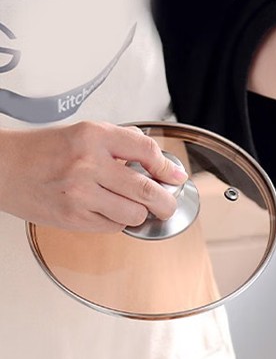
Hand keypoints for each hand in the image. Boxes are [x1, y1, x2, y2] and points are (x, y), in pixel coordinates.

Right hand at [0, 121, 187, 231]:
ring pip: (134, 213)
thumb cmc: (42, 151)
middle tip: (168, 204)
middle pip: (147, 190)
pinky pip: (113, 226)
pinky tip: (105, 210)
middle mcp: (88, 164)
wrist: (1, 168)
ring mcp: (81, 194)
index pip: (146, 151)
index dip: (168, 167)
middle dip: (166, 201)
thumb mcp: (82, 133)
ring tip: (129, 205)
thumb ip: (119, 144)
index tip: (175, 176)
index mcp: (93, 137)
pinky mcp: (74, 217)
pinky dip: (117, 221)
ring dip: (139, 213)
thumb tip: (156, 161)